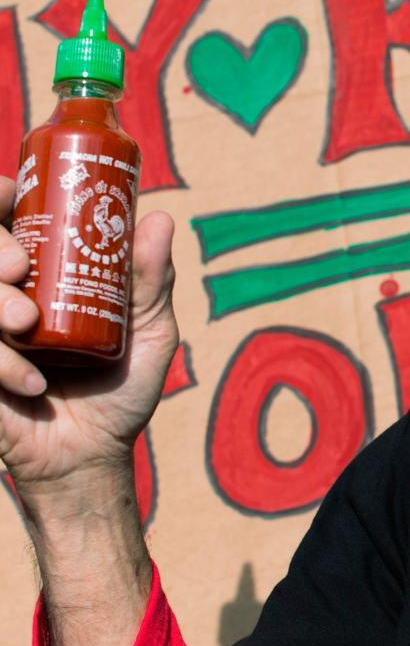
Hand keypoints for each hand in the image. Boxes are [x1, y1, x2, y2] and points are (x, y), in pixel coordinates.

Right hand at [0, 175, 178, 504]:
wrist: (95, 455)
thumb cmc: (121, 388)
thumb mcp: (150, 331)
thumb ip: (152, 280)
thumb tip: (159, 218)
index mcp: (39, 276)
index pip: (5, 221)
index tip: (13, 189)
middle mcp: (4, 298)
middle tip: (18, 266)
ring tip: (26, 323)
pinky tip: (32, 384)